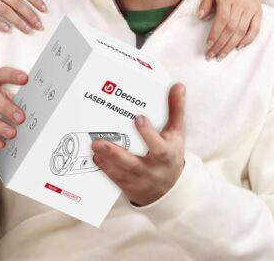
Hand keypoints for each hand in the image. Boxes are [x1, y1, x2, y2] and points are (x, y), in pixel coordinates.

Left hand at [92, 84, 185, 206]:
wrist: (170, 188)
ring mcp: (140, 180)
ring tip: (95, 147)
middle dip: (116, 154)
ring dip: (106, 161)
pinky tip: (96, 158)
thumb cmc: (170, 153)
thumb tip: (178, 86)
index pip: (159, 146)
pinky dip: (105, 169)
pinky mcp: (129, 187)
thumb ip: (176, 109)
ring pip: (121, 173)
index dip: (148, 133)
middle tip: (99, 142)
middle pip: (134, 164)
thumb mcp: (176, 132)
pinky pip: (116, 180)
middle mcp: (153, 170)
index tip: (139, 118)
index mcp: (166, 154)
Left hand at [198, 0, 261, 58]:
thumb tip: (200, 17)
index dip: (216, 33)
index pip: (222, 19)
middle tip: (212, 55)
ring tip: (222, 55)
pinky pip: (255, 29)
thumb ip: (205, 2)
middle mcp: (241, 3)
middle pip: (232, 28)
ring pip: (242, 31)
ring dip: (231, 45)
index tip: (208, 44)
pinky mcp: (258, 12)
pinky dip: (247, 40)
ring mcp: (251, 8)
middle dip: (221, 44)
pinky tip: (238, 47)